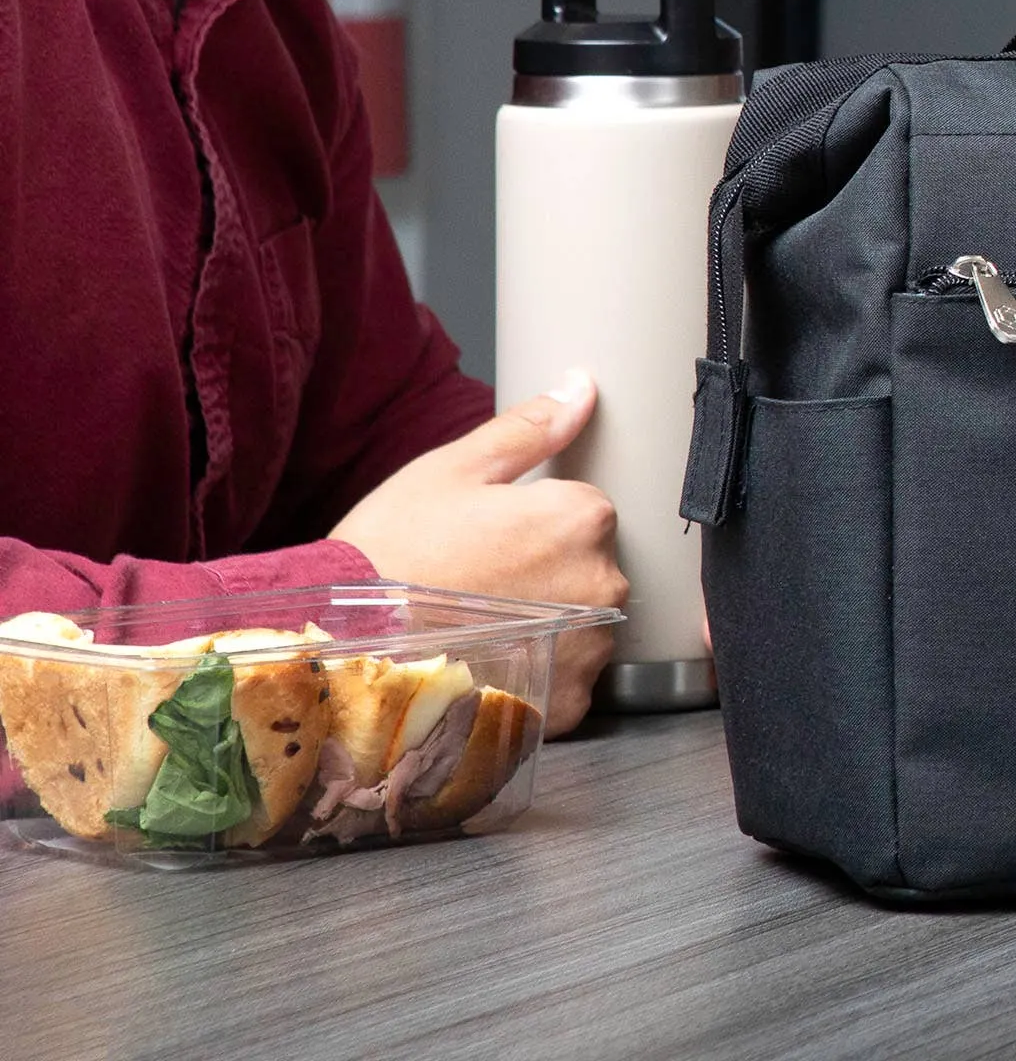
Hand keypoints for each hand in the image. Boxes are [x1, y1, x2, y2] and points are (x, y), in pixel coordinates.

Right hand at [332, 374, 626, 734]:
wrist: (339, 649)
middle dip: (548, 570)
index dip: (535, 520)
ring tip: (477, 626)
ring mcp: (587, 648)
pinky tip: (486, 663)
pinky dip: (535, 672)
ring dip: (546, 623)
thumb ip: (529, 429)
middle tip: (478, 582)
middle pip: (591, 565)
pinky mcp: (567, 703)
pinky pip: (567, 678)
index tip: (492, 536)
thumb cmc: (390, 554)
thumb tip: (582, 387)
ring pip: (583, 623)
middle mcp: (602, 583)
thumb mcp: (452, 471)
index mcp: (581, 518)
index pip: (587, 508)